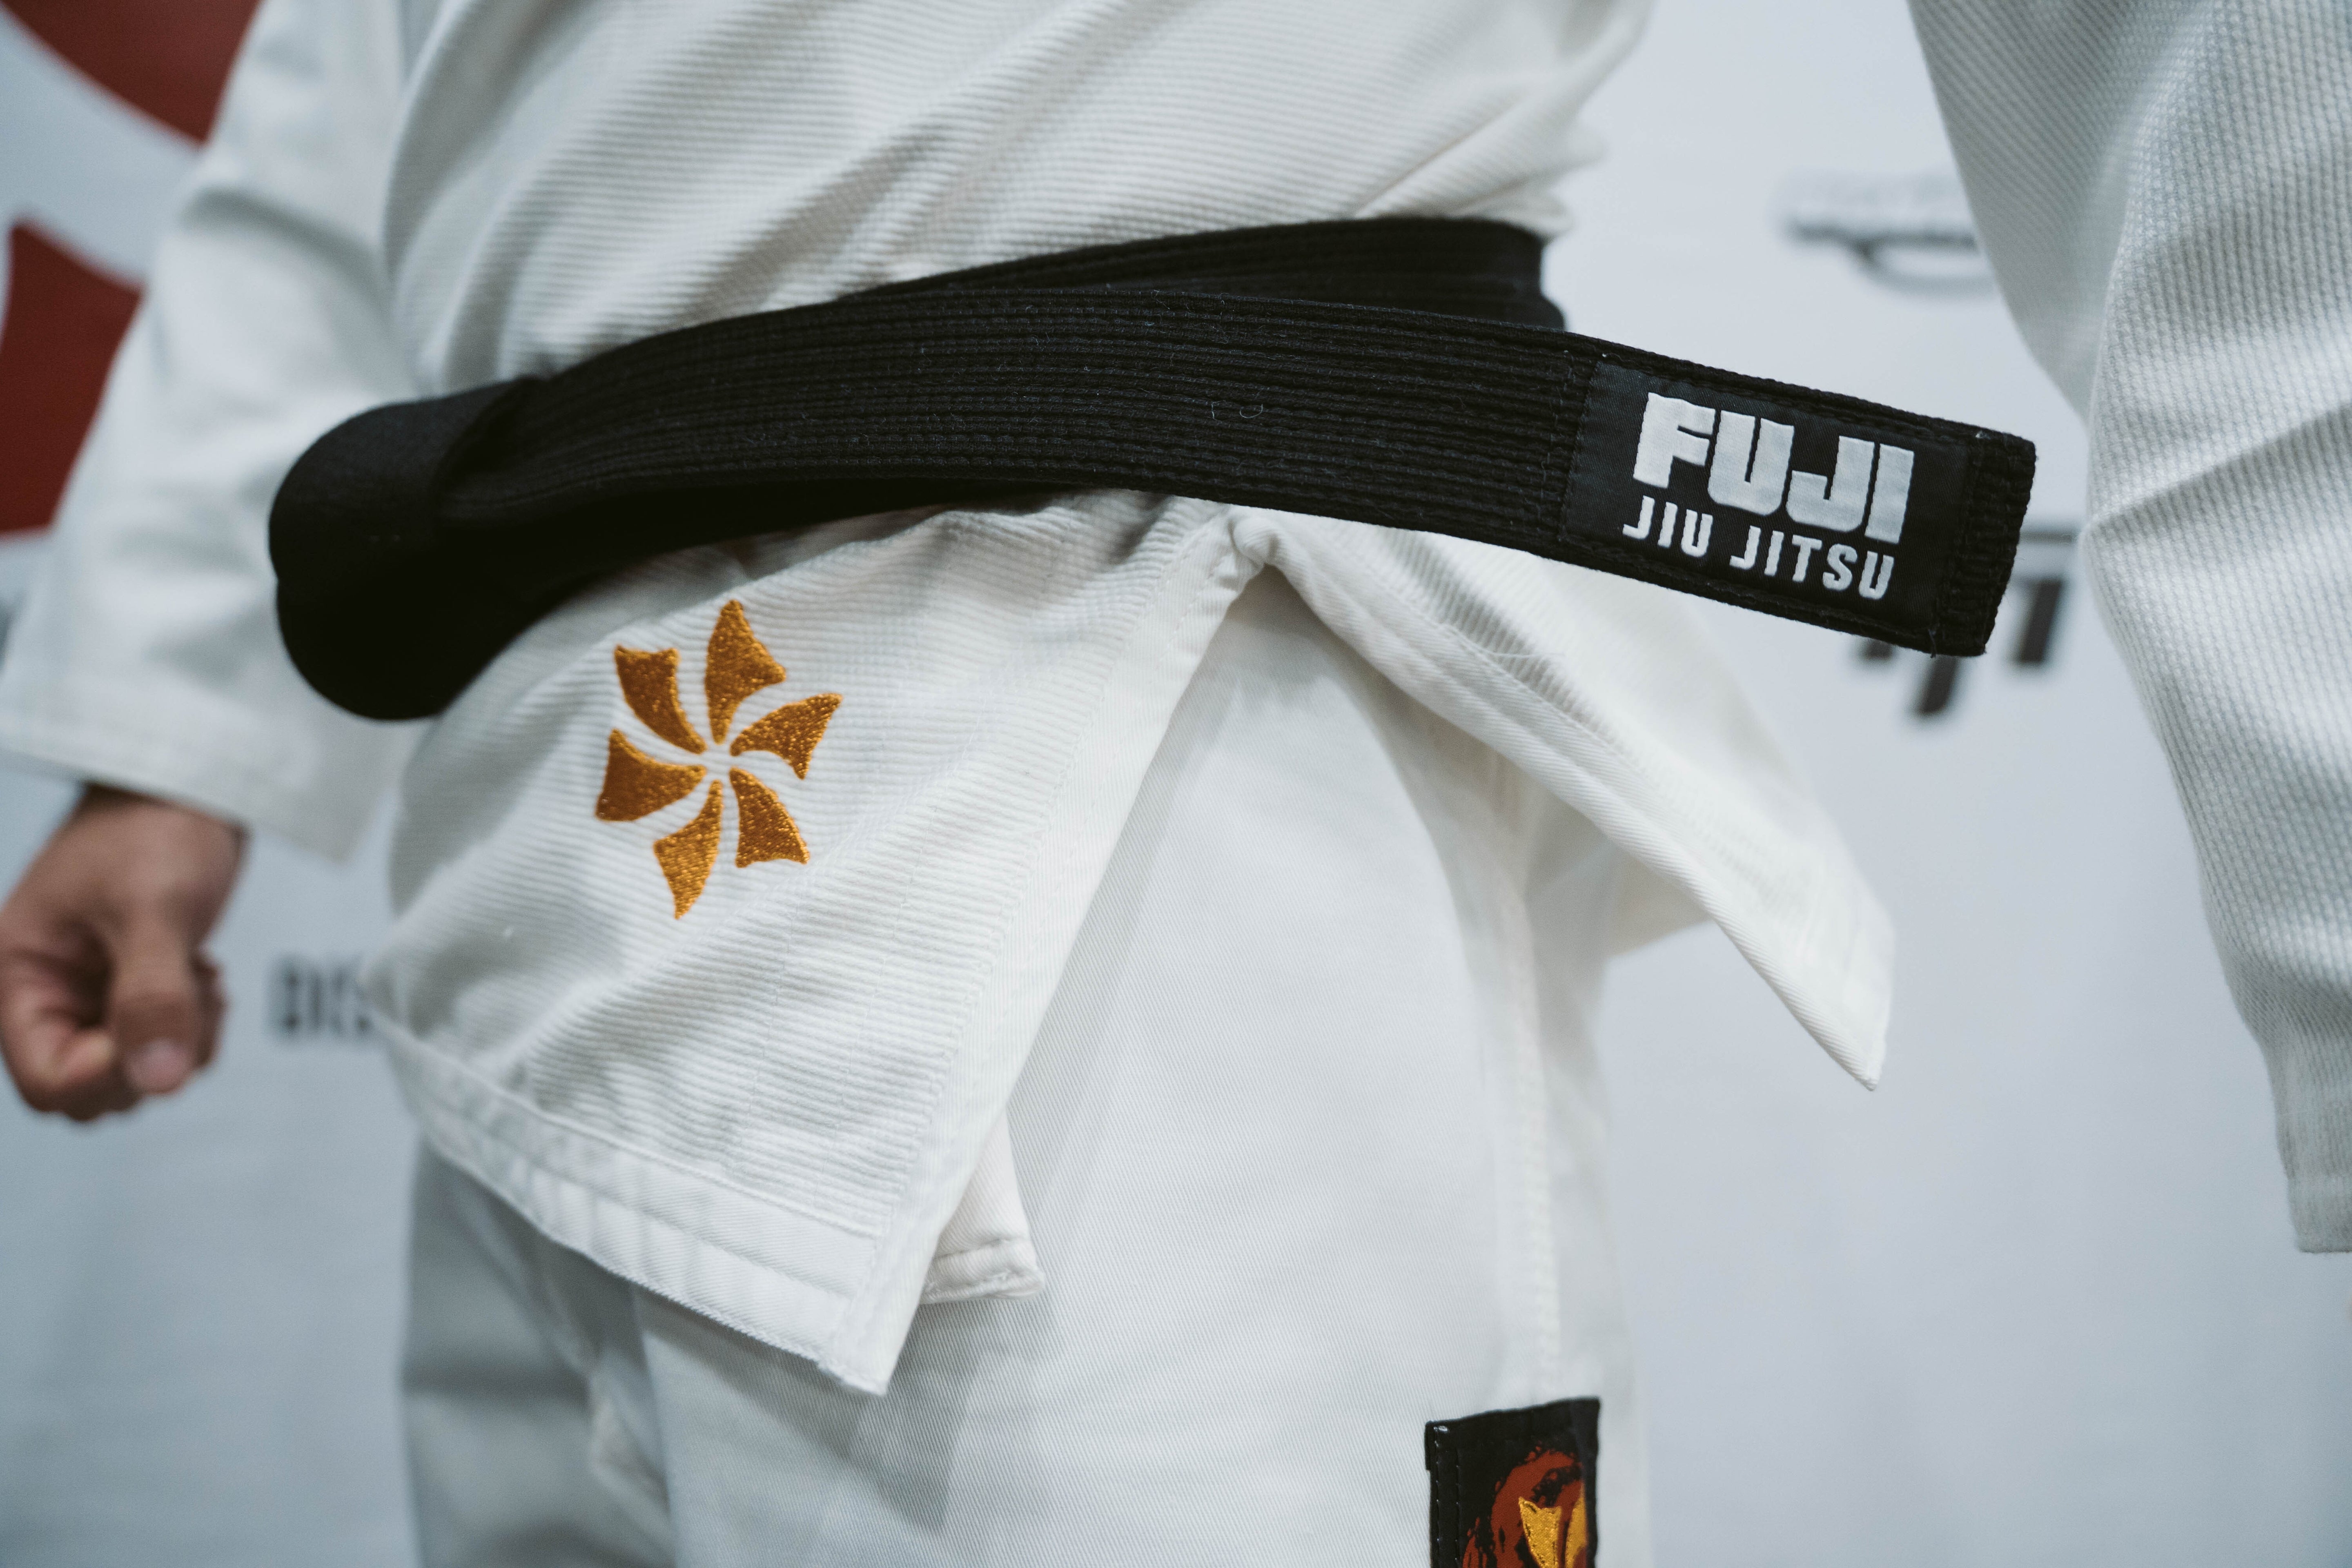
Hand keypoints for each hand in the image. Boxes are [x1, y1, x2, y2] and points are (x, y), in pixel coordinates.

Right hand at [0, 786, 244, 1119]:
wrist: (185, 791)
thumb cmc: (155, 832)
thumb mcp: (153, 908)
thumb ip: (153, 994)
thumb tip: (160, 1082)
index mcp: (17, 977)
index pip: (47, 1083)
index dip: (107, 1076)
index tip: (158, 1029)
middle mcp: (44, 998)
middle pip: (89, 1095)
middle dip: (149, 1059)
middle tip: (187, 990)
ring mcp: (89, 1000)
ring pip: (133, 1078)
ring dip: (179, 1042)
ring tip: (197, 975)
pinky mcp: (130, 996)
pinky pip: (161, 1053)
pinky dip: (194, 1029)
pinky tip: (202, 975)